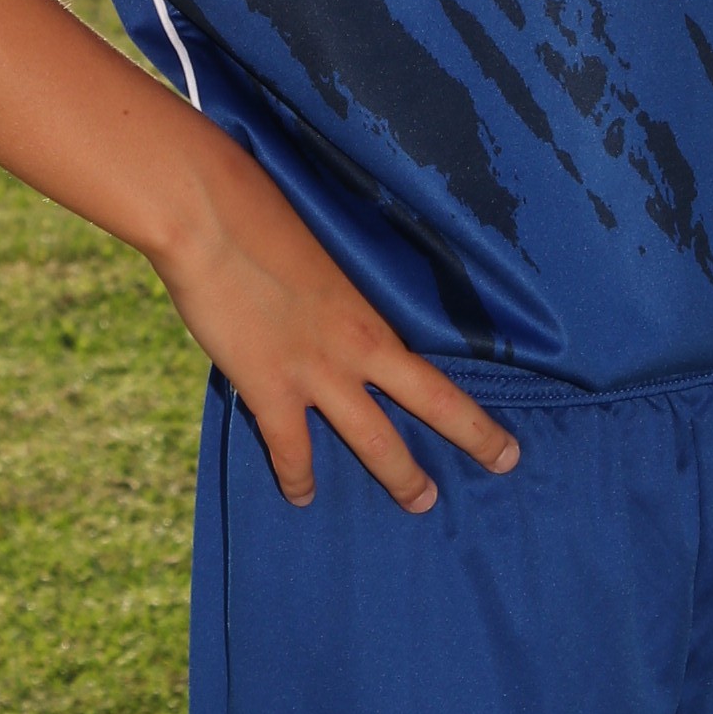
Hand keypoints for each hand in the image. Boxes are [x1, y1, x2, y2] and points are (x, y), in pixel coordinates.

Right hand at [153, 146, 519, 515]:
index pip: (435, 363)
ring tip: (422, 502)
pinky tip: (301, 497)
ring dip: (401, 475)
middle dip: (473, 436)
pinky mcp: (268, 386)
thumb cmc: (254, 211)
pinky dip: (298, 478)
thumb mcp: (312, 253)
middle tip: (505, 461)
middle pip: (433, 401)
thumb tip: (318, 304)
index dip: (474, 396)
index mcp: (371, 311)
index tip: (502, 411)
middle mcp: (356, 347)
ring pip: (375, 440)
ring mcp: (315, 371)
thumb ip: (326, 293)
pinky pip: (291, 449)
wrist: (207, 216)